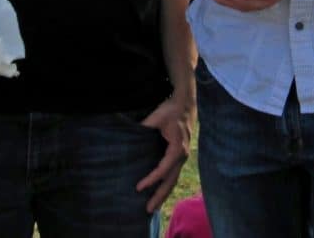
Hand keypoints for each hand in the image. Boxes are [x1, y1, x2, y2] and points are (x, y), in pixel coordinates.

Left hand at [135, 90, 194, 211]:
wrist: (185, 105)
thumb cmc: (170, 110)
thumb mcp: (156, 117)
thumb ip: (145, 126)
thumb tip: (128, 133)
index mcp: (177, 148)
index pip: (163, 169)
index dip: (151, 180)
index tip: (139, 187)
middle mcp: (181, 155)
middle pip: (170, 181)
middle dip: (159, 196)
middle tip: (147, 210)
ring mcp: (182, 157)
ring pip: (173, 180)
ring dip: (163, 194)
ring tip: (152, 207)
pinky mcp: (179, 156)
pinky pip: (173, 175)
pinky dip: (166, 185)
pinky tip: (158, 193)